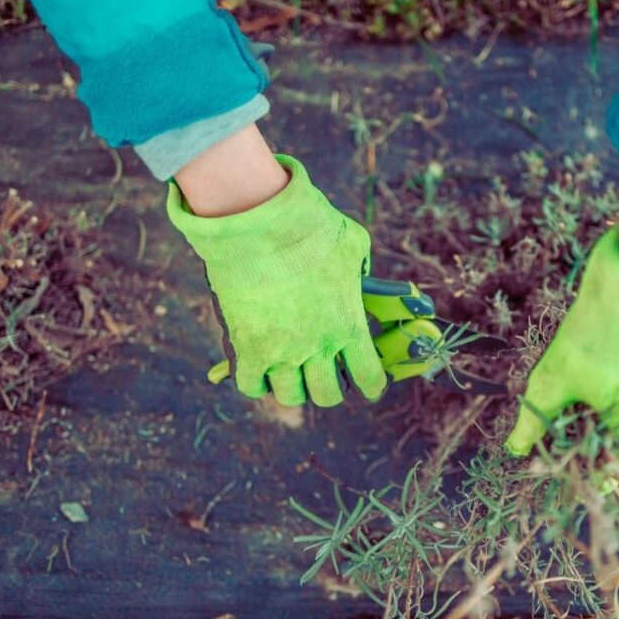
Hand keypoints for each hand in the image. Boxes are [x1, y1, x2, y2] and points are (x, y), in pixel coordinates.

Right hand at [167, 154, 386, 406]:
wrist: (259, 222)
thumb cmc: (310, 227)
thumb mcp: (353, 243)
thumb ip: (362, 266)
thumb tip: (362, 274)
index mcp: (349, 325)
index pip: (369, 379)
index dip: (371, 386)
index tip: (368, 385)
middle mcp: (319, 346)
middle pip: (327, 395)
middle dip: (329, 389)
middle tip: (324, 376)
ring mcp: (281, 351)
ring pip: (290, 396)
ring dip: (293, 387)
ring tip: (289, 372)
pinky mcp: (247, 348)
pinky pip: (251, 385)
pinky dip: (256, 383)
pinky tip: (258, 370)